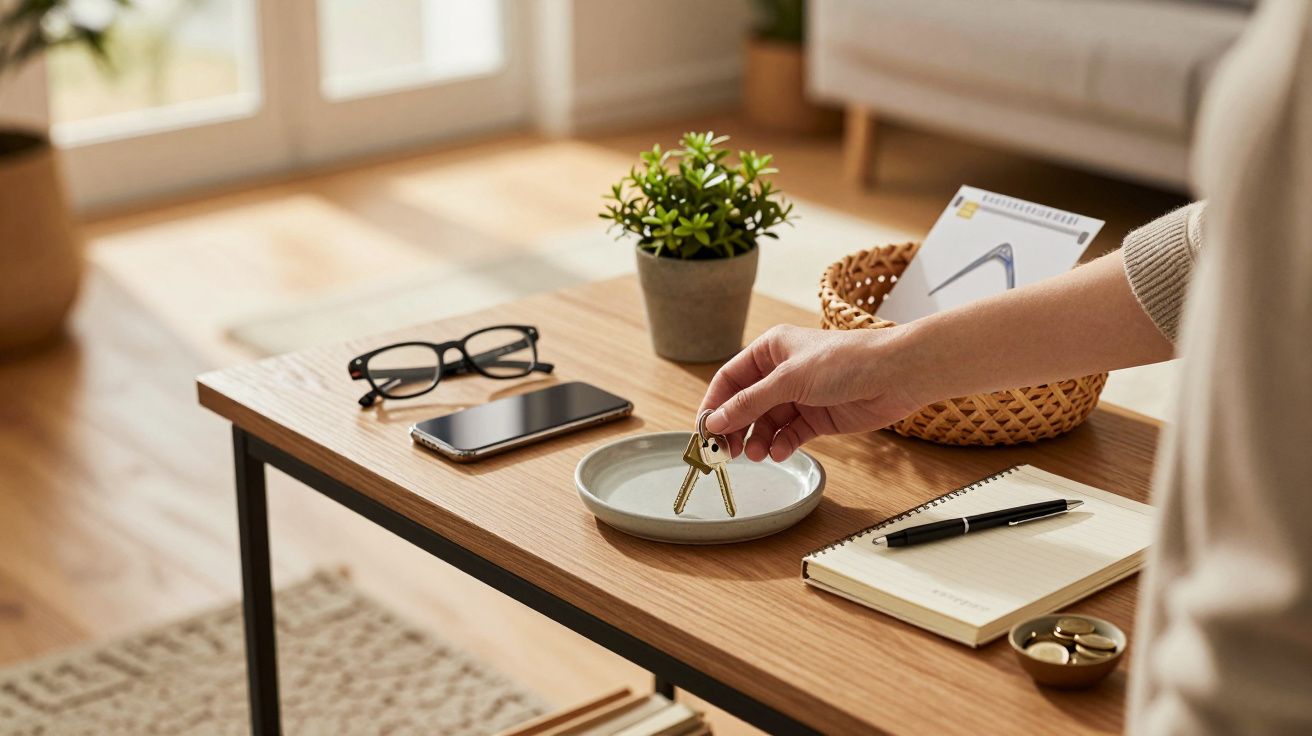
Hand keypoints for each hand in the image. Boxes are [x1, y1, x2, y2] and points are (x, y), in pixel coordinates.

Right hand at [698, 324, 925, 461]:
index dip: (715, 404)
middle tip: (725, 452)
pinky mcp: (817, 417)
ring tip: (755, 454)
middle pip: (746, 404)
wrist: (896, 375)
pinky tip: (778, 452)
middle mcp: (782, 372)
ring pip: (766, 423)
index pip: (730, 379)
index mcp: (771, 350)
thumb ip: (750, 403)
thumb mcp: (789, 380)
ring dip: (757, 439)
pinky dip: (781, 445)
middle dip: (735, 427)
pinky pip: (789, 434)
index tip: (705, 431)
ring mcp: (800, 396)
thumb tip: (715, 421)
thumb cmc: (847, 361)